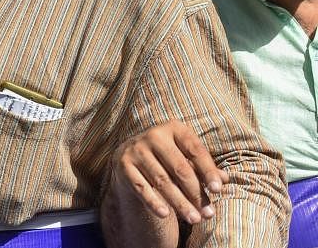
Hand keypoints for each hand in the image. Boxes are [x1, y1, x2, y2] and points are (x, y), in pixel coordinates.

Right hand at [109, 120, 229, 226]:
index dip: (208, 171)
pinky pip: (141, 187)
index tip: (218, 191)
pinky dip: (153, 202)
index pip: (195, 150)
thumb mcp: (187, 157)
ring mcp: (136, 149)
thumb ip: (204, 168)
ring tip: (194, 219)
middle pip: (179, 168)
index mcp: (173, 128)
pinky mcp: (122, 164)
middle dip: (196, 193)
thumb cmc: (168, 157)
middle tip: (208, 214)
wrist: (132, 155)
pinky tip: (165, 214)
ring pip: (162, 181)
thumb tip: (224, 179)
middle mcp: (153, 135)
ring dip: (180, 203)